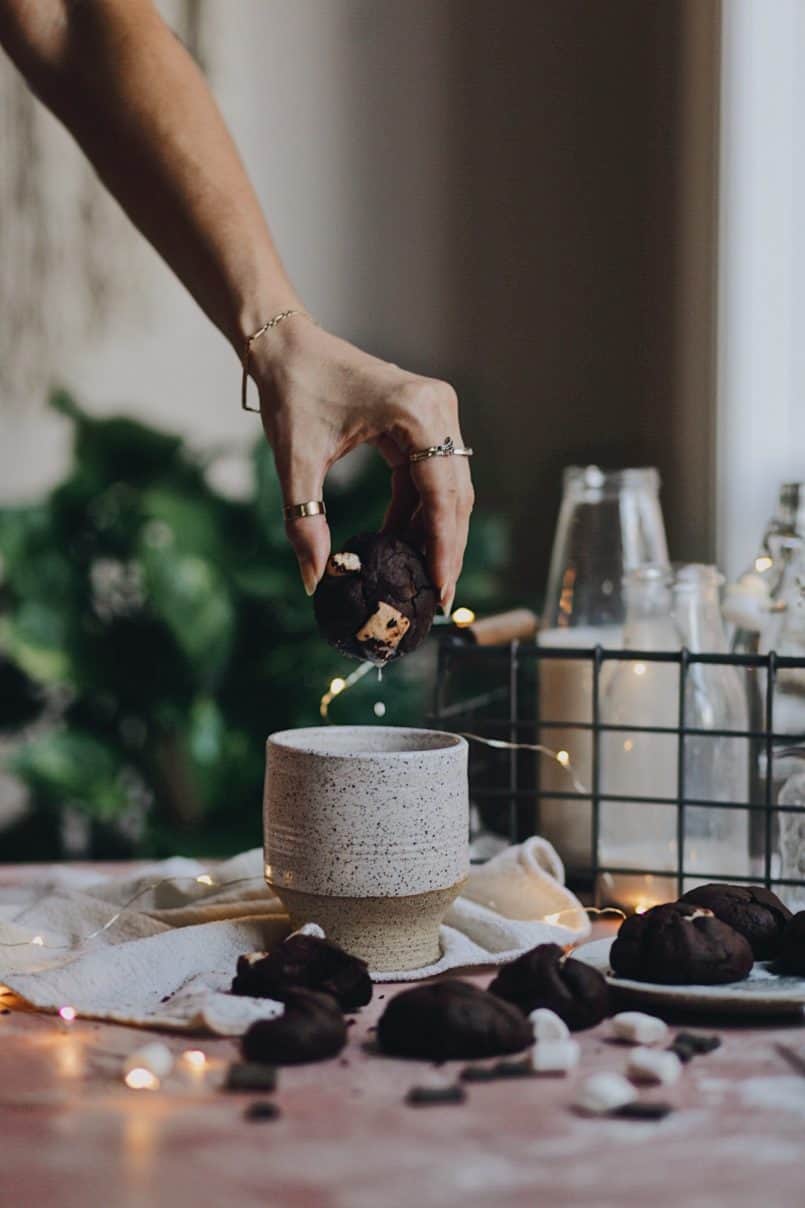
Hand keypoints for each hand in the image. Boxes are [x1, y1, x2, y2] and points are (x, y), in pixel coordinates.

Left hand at [251, 318, 473, 612]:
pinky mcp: (423, 421)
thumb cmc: (291, 391)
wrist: (285, 346)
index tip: (440, 587)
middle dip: (445, 547)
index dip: (443, 545)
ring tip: (420, 577)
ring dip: (433, 532)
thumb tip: (314, 579)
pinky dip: (417, 510)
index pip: (442, 493)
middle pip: (455, 494)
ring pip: (447, 488)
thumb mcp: (295, 461)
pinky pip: (430, 476)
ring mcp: (435, 413)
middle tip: (438, 597)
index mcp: (416, 412)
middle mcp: (437, 408)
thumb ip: (304, 521)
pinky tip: (401, 541)